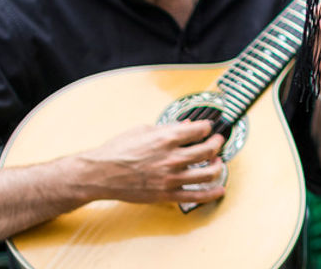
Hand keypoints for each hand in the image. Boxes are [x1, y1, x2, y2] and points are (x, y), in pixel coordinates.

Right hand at [72, 121, 225, 203]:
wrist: (100, 174)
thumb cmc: (117, 150)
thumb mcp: (143, 130)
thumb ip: (167, 128)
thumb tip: (185, 125)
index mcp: (167, 138)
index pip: (200, 130)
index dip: (207, 127)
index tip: (207, 128)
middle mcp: (172, 158)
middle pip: (208, 150)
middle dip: (216, 143)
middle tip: (217, 141)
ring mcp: (171, 178)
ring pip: (208, 173)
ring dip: (217, 165)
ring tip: (217, 162)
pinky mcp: (166, 194)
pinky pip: (196, 196)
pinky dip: (212, 193)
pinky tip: (220, 188)